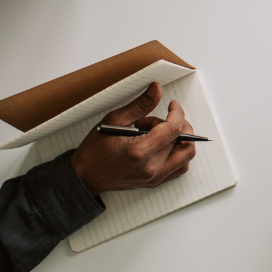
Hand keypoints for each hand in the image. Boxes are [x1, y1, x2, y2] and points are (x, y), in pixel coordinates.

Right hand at [70, 82, 196, 195]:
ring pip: (186, 155)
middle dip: (170, 125)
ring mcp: (154, 178)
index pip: (174, 130)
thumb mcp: (114, 120)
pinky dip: (178, 152)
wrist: (86, 176)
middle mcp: (150, 168)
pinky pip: (180, 167)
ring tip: (158, 134)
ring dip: (179, 139)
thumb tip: (157, 89)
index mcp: (139, 152)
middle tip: (152, 122)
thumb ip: (140, 105)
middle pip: (179, 140)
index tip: (172, 105)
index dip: (177, 113)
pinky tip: (163, 144)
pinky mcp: (155, 182)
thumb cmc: (96, 150)